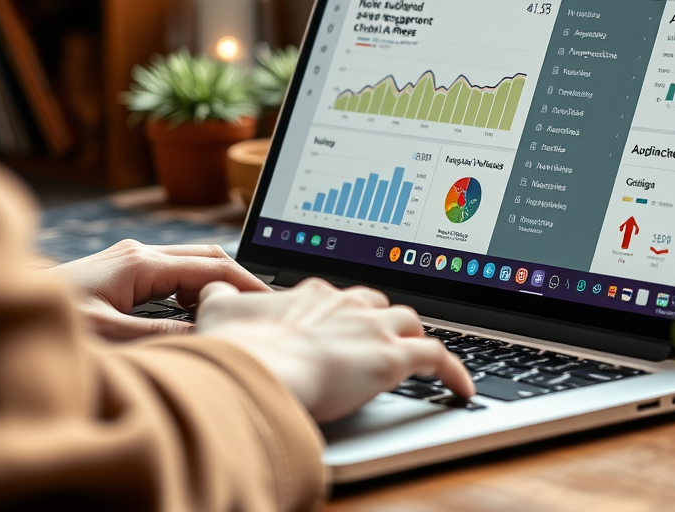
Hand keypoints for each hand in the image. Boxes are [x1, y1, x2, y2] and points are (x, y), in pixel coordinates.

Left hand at [53, 239, 270, 339]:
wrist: (3, 314)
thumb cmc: (50, 325)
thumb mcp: (110, 336)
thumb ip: (163, 333)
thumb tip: (210, 332)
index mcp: (141, 263)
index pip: (212, 266)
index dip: (246, 284)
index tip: (272, 305)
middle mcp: (139, 253)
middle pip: (207, 256)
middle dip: (239, 279)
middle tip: (265, 307)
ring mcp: (130, 259)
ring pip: (191, 263)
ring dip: (216, 284)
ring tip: (236, 313)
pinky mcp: (122, 271)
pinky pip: (172, 273)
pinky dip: (194, 289)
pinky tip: (198, 314)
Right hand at [195, 278, 474, 422]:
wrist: (259, 364)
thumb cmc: (238, 344)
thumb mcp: (218, 309)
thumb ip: (220, 295)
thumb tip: (213, 288)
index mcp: (311, 294)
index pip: (335, 295)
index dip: (339, 311)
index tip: (338, 325)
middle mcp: (346, 303)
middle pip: (376, 303)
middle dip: (378, 318)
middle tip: (375, 338)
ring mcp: (373, 328)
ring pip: (408, 321)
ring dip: (412, 336)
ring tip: (413, 354)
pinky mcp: (393, 357)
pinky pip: (438, 357)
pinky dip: (453, 370)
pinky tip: (461, 387)